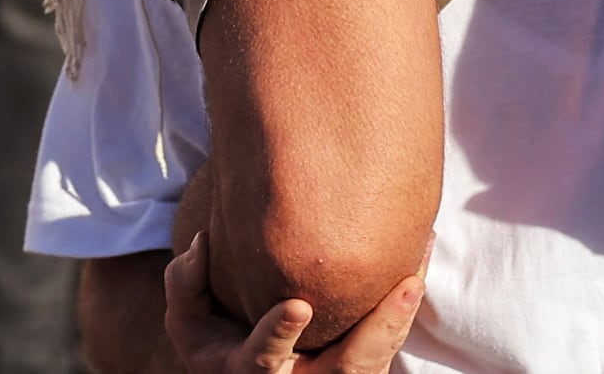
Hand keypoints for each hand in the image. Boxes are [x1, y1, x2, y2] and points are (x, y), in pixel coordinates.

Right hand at [157, 229, 422, 373]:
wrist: (243, 364)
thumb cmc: (215, 335)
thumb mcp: (187, 319)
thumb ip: (185, 284)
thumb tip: (203, 242)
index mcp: (251, 372)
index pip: (265, 362)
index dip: (279, 335)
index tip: (299, 306)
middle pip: (348, 369)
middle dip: (379, 330)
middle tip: (405, 288)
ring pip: (376, 361)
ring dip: (401, 317)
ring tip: (418, 269)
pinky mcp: (357, 366)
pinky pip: (387, 345)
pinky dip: (403, 311)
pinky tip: (416, 262)